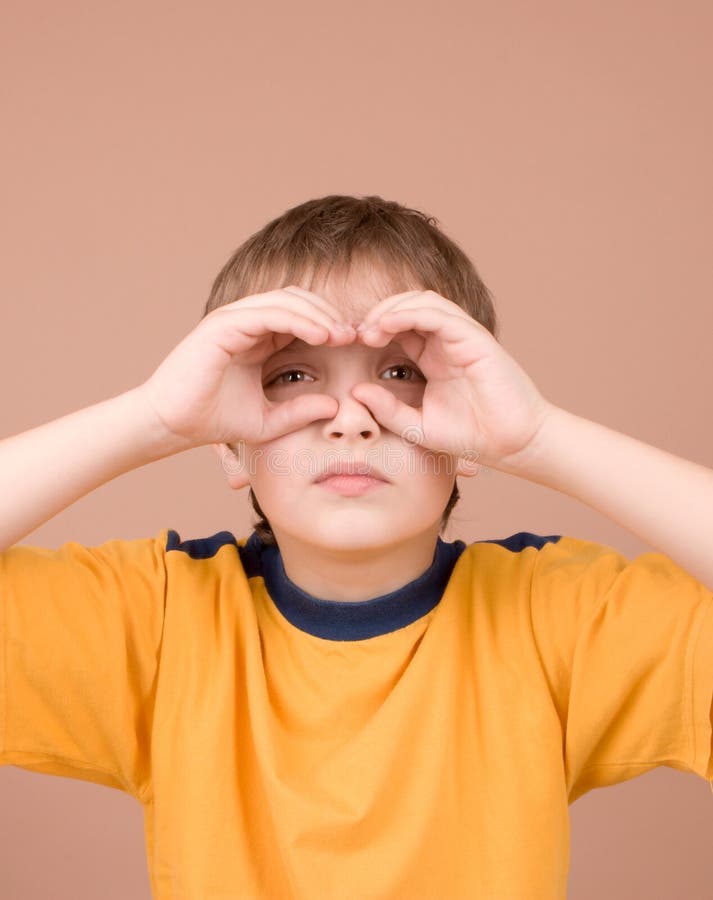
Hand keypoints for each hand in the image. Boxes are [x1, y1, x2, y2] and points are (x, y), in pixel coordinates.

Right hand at [135, 286, 354, 451]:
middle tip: (355, 336)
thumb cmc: (211, 420)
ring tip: (342, 335)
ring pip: (286, 301)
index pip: (301, 317)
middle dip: (330, 315)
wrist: (171, 425)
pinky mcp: (222, 324)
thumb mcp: (267, 420)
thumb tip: (334, 405)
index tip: (356, 345)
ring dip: (318, 315)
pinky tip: (320, 335)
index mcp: (256, 338)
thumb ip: (299, 412)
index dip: (330, 326)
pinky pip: (268, 312)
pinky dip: (298, 319)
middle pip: (298, 301)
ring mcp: (233, 319)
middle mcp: (245, 322)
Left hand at [351, 290, 555, 472]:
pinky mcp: (476, 338)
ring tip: (368, 329)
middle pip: (407, 305)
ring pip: (422, 301)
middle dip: (377, 313)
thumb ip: (388, 409)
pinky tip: (387, 326)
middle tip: (354, 334)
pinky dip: (410, 313)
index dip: (373, 329)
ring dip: (390, 309)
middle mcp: (447, 341)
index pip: (399, 326)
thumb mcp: (417, 426)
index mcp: (433, 356)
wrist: (513, 444)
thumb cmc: (472, 435)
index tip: (349, 346)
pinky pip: (439, 313)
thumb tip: (355, 391)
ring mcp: (463, 336)